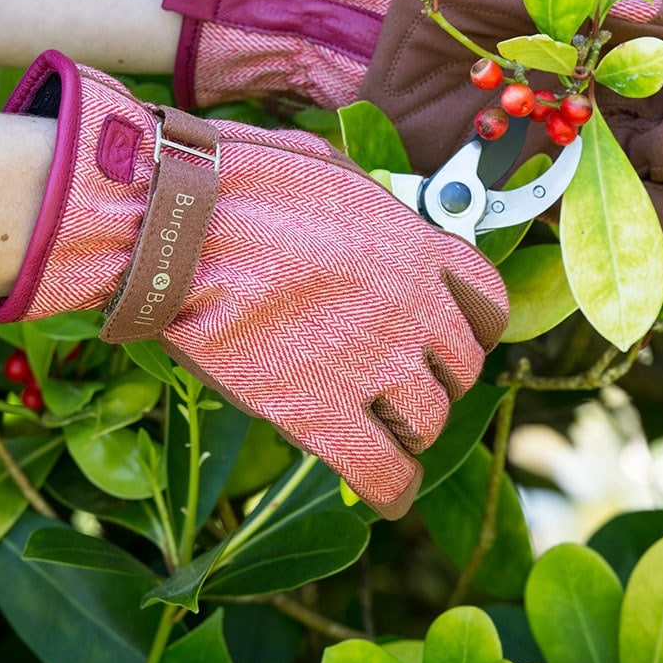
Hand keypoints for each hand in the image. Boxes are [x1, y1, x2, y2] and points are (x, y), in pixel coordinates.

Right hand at [0, 51, 507, 516]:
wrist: (173, 226)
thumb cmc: (238, 181)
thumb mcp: (330, 173)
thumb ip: (374, 213)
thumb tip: (381, 228)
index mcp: (417, 248)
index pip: (489, 304)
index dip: (475, 326)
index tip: (450, 335)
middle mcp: (412, 310)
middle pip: (463, 370)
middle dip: (440, 379)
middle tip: (406, 383)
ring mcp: (372, 363)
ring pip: (429, 423)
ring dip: (412, 429)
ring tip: (385, 429)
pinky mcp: (320, 412)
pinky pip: (383, 473)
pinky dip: (391, 487)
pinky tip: (385, 489)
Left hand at [360, 0, 662, 238]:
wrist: (378, 82)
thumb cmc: (435, 12)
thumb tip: (654, 7)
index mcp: (613, 28)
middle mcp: (614, 88)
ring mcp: (591, 142)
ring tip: (655, 150)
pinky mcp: (560, 191)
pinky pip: (631, 217)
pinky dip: (655, 213)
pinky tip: (638, 194)